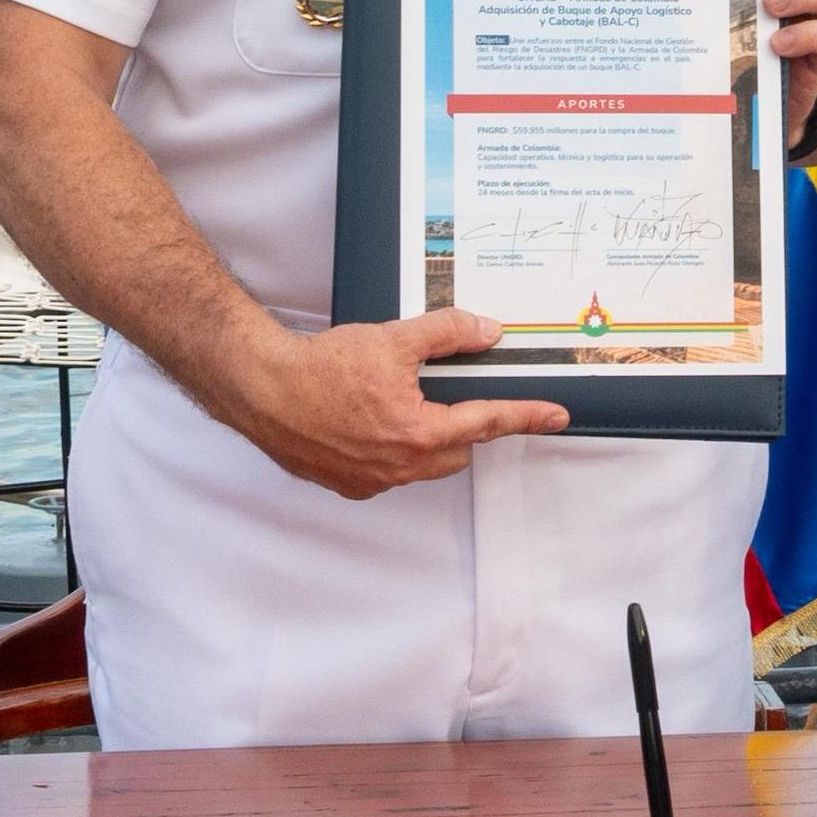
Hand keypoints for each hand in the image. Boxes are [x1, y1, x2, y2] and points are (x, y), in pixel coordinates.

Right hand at [211, 308, 566, 499]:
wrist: (260, 388)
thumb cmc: (318, 368)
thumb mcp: (392, 339)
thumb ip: (446, 333)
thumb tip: (485, 332)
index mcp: (417, 433)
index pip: (487, 423)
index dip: (526, 416)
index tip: (556, 417)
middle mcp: (398, 467)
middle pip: (457, 448)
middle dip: (465, 423)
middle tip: (453, 394)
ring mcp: (371, 481)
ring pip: (423, 463)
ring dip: (427, 438)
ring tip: (403, 403)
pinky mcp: (347, 484)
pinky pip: (388, 471)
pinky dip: (392, 449)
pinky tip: (371, 421)